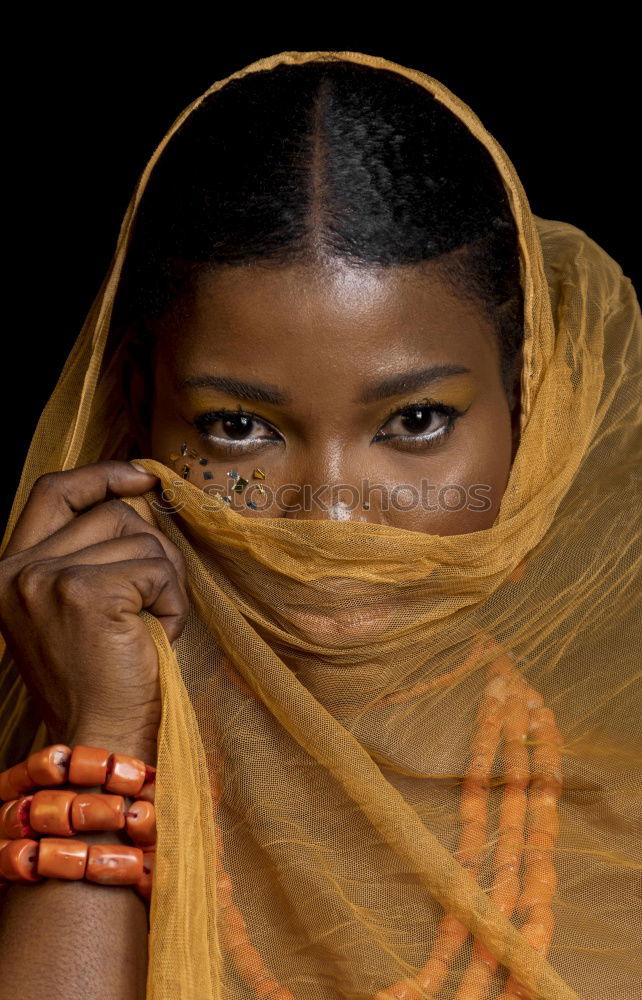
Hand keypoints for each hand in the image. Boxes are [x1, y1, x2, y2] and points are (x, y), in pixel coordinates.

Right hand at [0, 460, 188, 756]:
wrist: (99, 741)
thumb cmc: (99, 679)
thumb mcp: (76, 607)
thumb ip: (89, 552)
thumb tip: (139, 496)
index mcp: (8, 572)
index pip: (53, 492)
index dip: (101, 475)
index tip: (143, 475)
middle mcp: (18, 571)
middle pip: (113, 513)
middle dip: (151, 551)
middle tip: (153, 603)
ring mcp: (49, 580)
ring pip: (143, 539)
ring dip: (166, 582)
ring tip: (151, 627)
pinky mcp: (90, 594)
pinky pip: (159, 570)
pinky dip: (174, 603)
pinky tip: (160, 636)